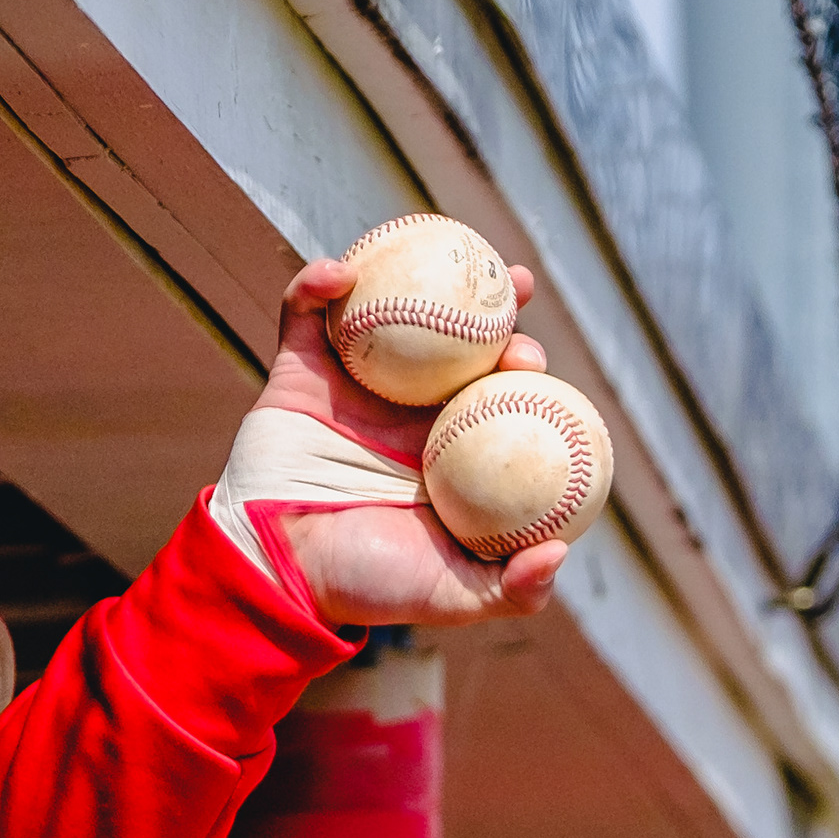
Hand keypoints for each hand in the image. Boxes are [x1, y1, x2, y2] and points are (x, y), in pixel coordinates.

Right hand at [259, 258, 568, 626]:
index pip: (496, 392)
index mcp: (447, 449)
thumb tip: (561, 552)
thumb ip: (510, 587)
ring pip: (389, 311)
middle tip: (515, 292)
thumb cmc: (363, 585)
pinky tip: (344, 272)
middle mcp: (404, 411)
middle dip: (494, 308)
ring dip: (417, 269)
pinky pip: (305, 313)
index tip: (534, 356)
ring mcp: (351, 385)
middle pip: (457, 340)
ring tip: (449, 242)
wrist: (277, 572)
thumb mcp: (450, 596)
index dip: (523, 364)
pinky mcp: (297, 369)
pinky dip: (318, 284)